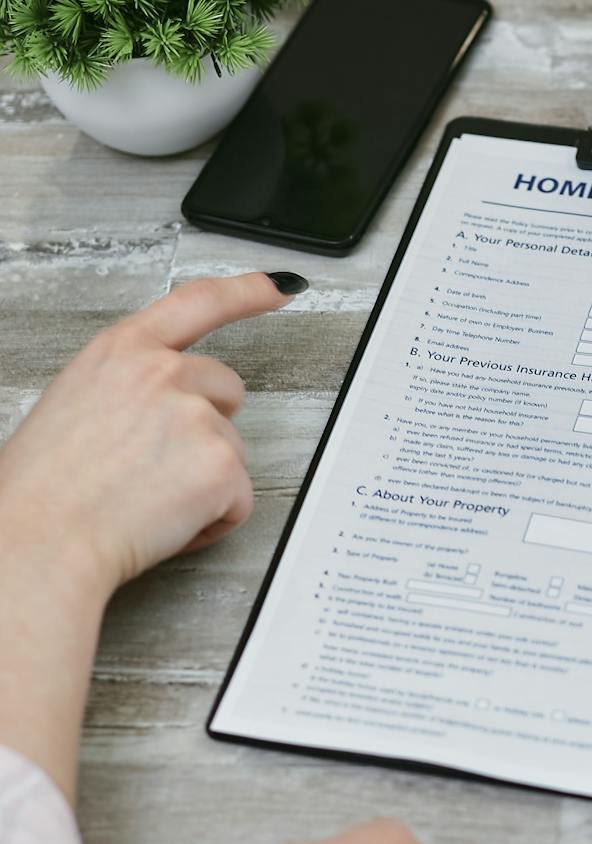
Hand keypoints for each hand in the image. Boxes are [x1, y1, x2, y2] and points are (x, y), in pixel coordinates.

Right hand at [0, 272, 295, 599]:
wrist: (41, 538)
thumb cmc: (45, 486)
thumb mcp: (78, 402)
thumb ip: (131, 385)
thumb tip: (166, 398)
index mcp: (121, 351)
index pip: (199, 302)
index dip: (248, 292)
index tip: (281, 287)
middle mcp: (163, 371)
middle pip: (228, 390)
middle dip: (207, 426)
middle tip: (152, 464)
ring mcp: (196, 414)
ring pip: (233, 449)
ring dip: (204, 480)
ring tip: (144, 499)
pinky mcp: (221, 463)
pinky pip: (240, 499)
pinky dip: (212, 519)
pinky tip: (165, 522)